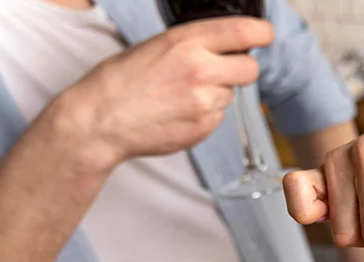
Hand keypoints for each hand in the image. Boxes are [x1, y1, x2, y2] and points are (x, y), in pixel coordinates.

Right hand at [61, 17, 273, 167]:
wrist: (99, 122)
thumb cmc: (120, 81)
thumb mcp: (156, 46)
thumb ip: (194, 43)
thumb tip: (226, 45)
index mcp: (186, 41)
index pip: (245, 31)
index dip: (261, 33)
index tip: (264, 35)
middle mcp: (200, 70)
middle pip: (250, 69)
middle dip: (241, 69)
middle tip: (221, 71)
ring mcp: (204, 102)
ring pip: (231, 94)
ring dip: (216, 93)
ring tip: (181, 95)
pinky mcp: (204, 127)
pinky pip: (218, 116)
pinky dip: (205, 114)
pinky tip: (178, 112)